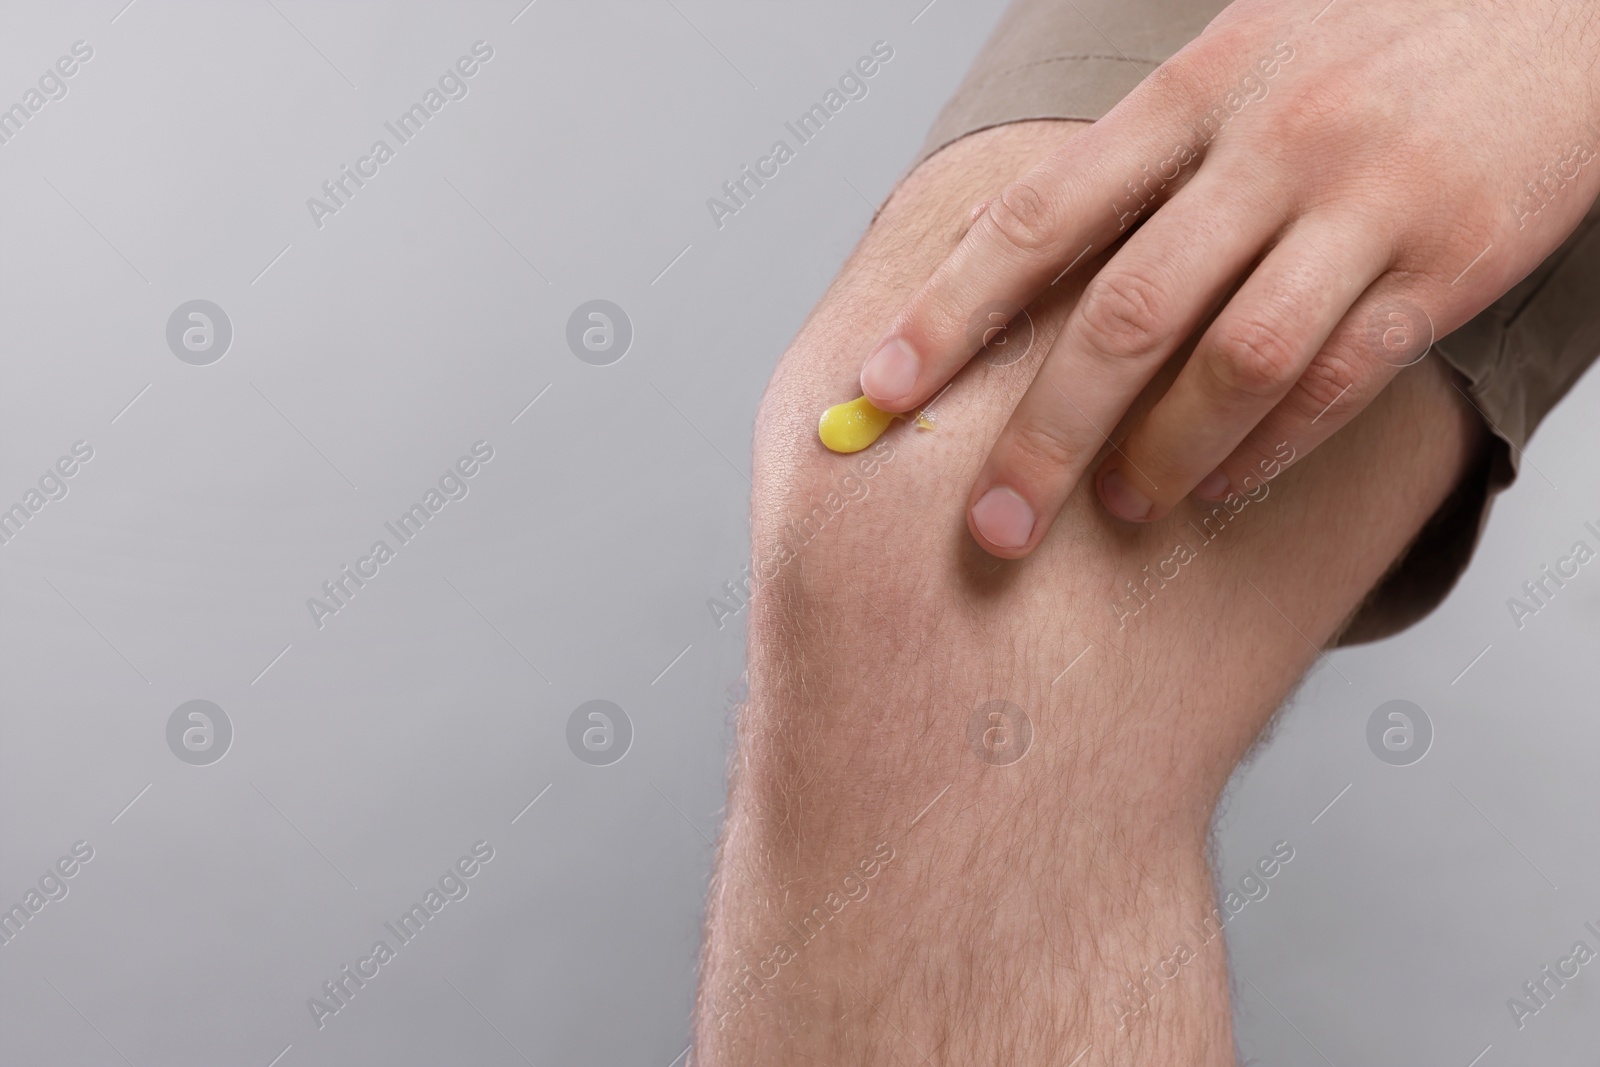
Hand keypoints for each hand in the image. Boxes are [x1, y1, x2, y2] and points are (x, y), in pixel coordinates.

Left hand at [857, 0, 1599, 554]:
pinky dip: (1270, 449)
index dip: (948, 314)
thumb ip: (1141, 158)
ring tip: (1120, 511)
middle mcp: (1267, 145)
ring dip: (1162, 455)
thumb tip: (1014, 261)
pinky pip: (1341, 378)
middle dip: (1043, 434)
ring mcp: (1362, 201)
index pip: (1039, 216)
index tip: (878, 394)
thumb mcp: (1235, 60)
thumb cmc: (1368, 37)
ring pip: (1234, 361)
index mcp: (1190, 91)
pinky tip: (1221, 486)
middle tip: (993, 524)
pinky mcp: (1450, 258)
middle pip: (1124, 313)